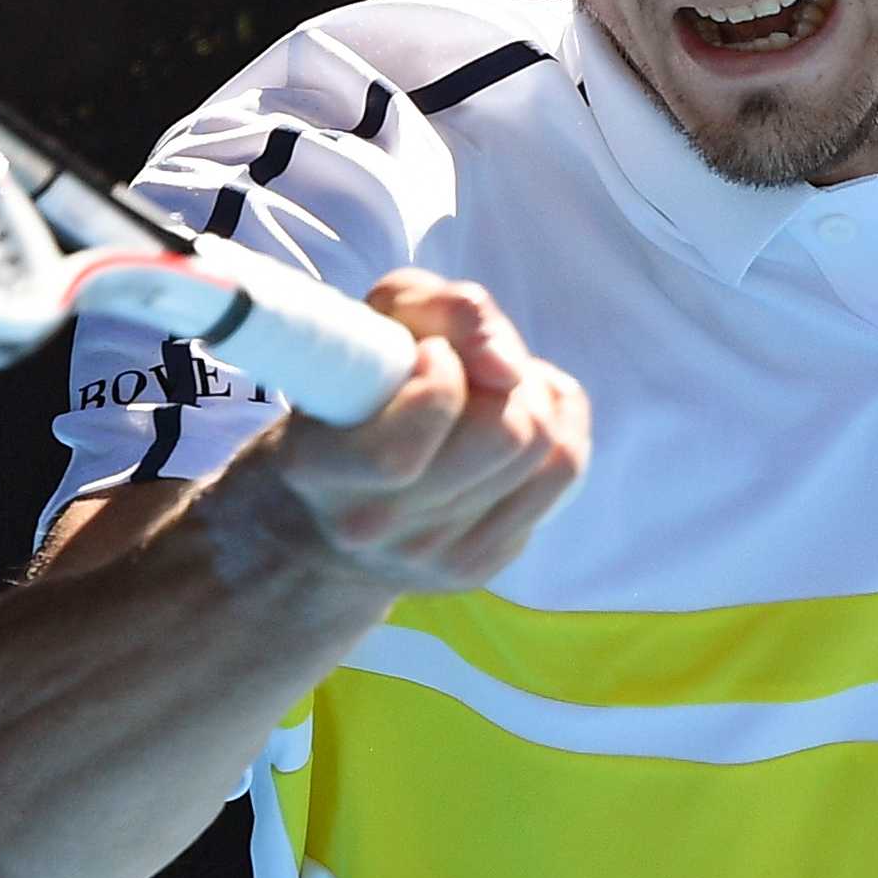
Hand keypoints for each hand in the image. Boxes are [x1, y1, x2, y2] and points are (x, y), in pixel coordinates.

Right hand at [255, 268, 590, 593]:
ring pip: (544, 452)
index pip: (414, 435)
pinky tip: (518, 418)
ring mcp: (426, 556)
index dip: (442, 377)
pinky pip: (562, 471)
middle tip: (475, 369)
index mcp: (316, 462)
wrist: (344, 494)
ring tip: (494, 391)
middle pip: (506, 434)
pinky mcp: (475, 566)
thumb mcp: (384, 320)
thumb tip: (507, 368)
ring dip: (535, 397)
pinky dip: (558, 426)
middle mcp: (367, 524)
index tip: (431, 353)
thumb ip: (443, 311)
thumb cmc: (367, 386)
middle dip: (507, 380)